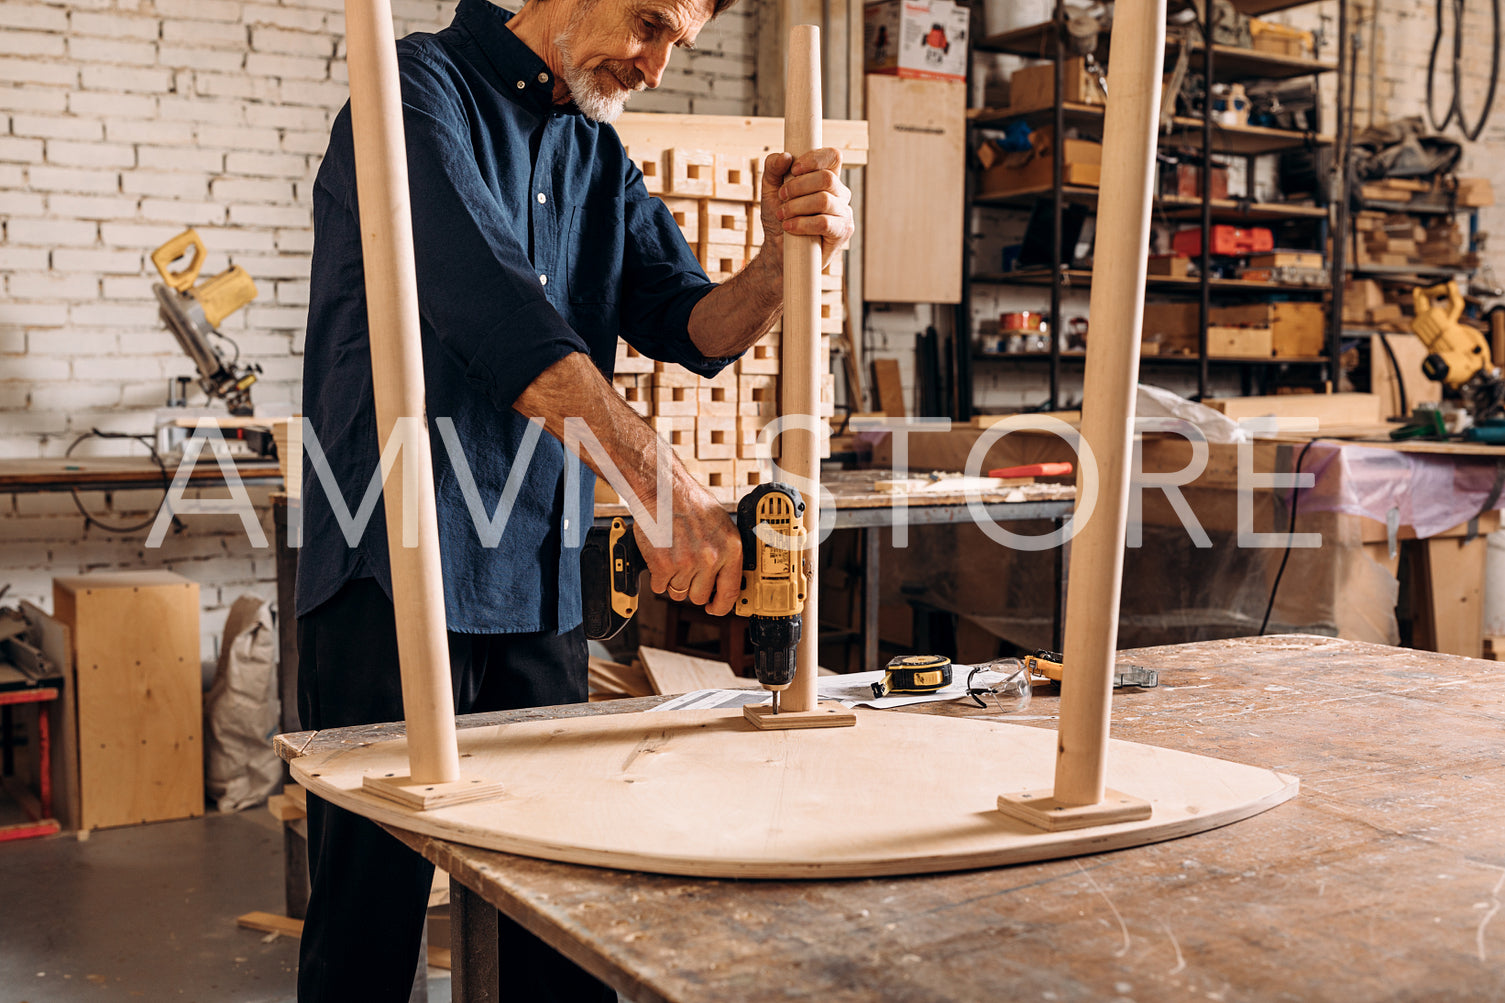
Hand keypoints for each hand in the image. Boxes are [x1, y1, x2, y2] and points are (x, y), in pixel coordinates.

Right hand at [633, 475, 742, 616]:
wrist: (663, 489)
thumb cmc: (690, 503)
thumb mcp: (721, 525)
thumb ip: (725, 553)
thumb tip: (724, 580)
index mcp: (730, 548)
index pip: (730, 592)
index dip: (721, 606)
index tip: (714, 608)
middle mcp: (711, 558)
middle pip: (699, 597)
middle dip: (690, 587)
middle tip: (684, 568)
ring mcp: (687, 563)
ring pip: (677, 592)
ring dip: (672, 580)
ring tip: (672, 555)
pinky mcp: (663, 565)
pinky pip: (659, 586)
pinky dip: (657, 576)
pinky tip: (660, 555)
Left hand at [760, 148, 854, 267]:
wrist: (778, 250)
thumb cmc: (779, 218)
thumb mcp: (770, 189)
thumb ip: (773, 168)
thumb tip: (786, 156)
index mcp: (827, 178)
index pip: (833, 156)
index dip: (814, 159)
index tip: (794, 170)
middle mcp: (839, 193)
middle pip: (826, 178)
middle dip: (798, 186)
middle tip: (781, 197)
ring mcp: (843, 212)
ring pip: (823, 200)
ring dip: (796, 206)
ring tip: (782, 215)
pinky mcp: (842, 232)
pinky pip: (824, 223)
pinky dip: (802, 224)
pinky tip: (789, 227)